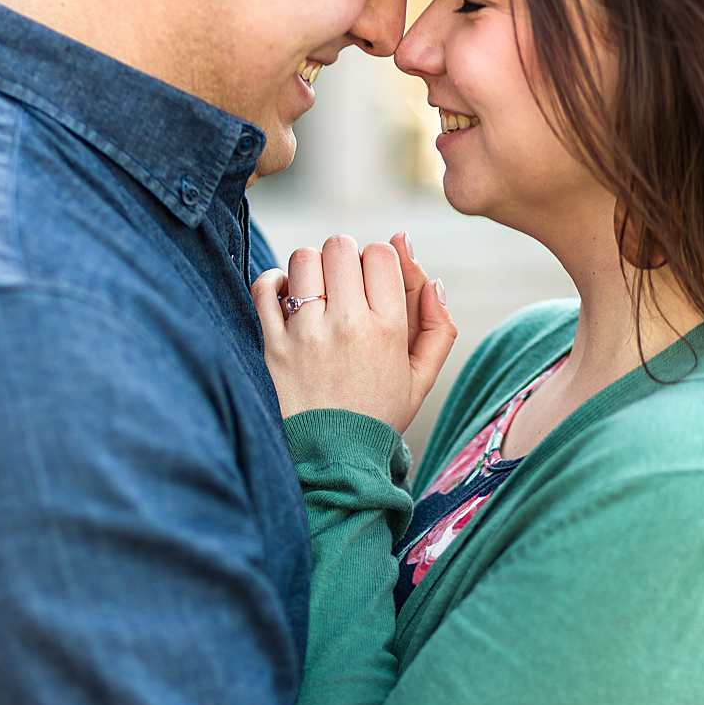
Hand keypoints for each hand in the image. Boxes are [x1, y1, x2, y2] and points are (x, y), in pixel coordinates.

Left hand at [253, 232, 455, 430]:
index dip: (379, 259)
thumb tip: (433, 280)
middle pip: (341, 247)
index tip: (374, 283)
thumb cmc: (378, 414)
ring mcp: (306, 334)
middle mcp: (347, 325)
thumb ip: (438, 327)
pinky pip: (265, 287)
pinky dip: (274, 282)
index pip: (382, 253)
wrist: (334, 458)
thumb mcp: (422, 378)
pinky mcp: (273, 344)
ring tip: (318, 293)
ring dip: (312, 268)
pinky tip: (288, 297)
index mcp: (388, 330)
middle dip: (345, 258)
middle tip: (345, 285)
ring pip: (303, 258)